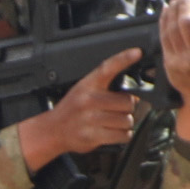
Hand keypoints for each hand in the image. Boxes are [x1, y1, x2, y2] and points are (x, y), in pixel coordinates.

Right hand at [16, 48, 146, 168]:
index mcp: (87, 85)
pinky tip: (112, 131)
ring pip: (127, 120)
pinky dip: (123, 135)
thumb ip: (105, 88)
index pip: (107, 68)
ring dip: (125, 123)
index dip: (123, 59)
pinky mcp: (93, 136)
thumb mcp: (83, 90)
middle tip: (117, 109)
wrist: (53, 130)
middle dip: (127, 107)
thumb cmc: (73, 109)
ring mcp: (90, 119)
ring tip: (112, 122)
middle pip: (127, 102)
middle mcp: (88, 100)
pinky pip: (123, 135)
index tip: (137, 52)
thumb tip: (136, 96)